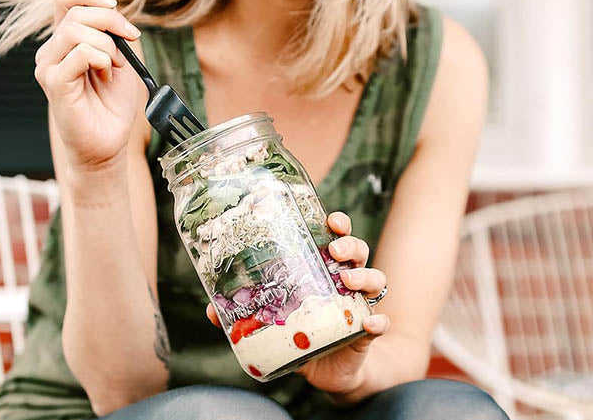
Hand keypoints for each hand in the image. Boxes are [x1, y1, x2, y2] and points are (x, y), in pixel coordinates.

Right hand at [33, 0, 145, 174]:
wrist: (109, 141)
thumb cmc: (113, 103)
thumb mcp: (122, 56)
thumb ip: (113, 28)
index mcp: (66, 40)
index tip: (116, 5)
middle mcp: (52, 50)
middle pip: (73, 9)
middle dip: (110, 18)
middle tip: (130, 38)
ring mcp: (48, 66)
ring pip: (74, 29)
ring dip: (107, 44)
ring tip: (114, 66)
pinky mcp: (53, 83)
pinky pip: (79, 53)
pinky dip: (101, 59)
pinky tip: (106, 76)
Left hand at [205, 211, 389, 394]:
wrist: (329, 371)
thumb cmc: (302, 335)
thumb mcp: (274, 322)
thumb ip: (247, 313)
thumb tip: (211, 309)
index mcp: (324, 270)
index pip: (336, 237)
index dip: (338, 224)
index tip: (330, 220)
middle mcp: (346, 281)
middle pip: (359, 251)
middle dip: (350, 245)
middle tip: (334, 250)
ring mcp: (360, 305)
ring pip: (375, 279)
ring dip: (363, 276)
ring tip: (346, 281)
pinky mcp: (367, 332)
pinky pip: (381, 323)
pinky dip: (378, 321)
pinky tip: (370, 322)